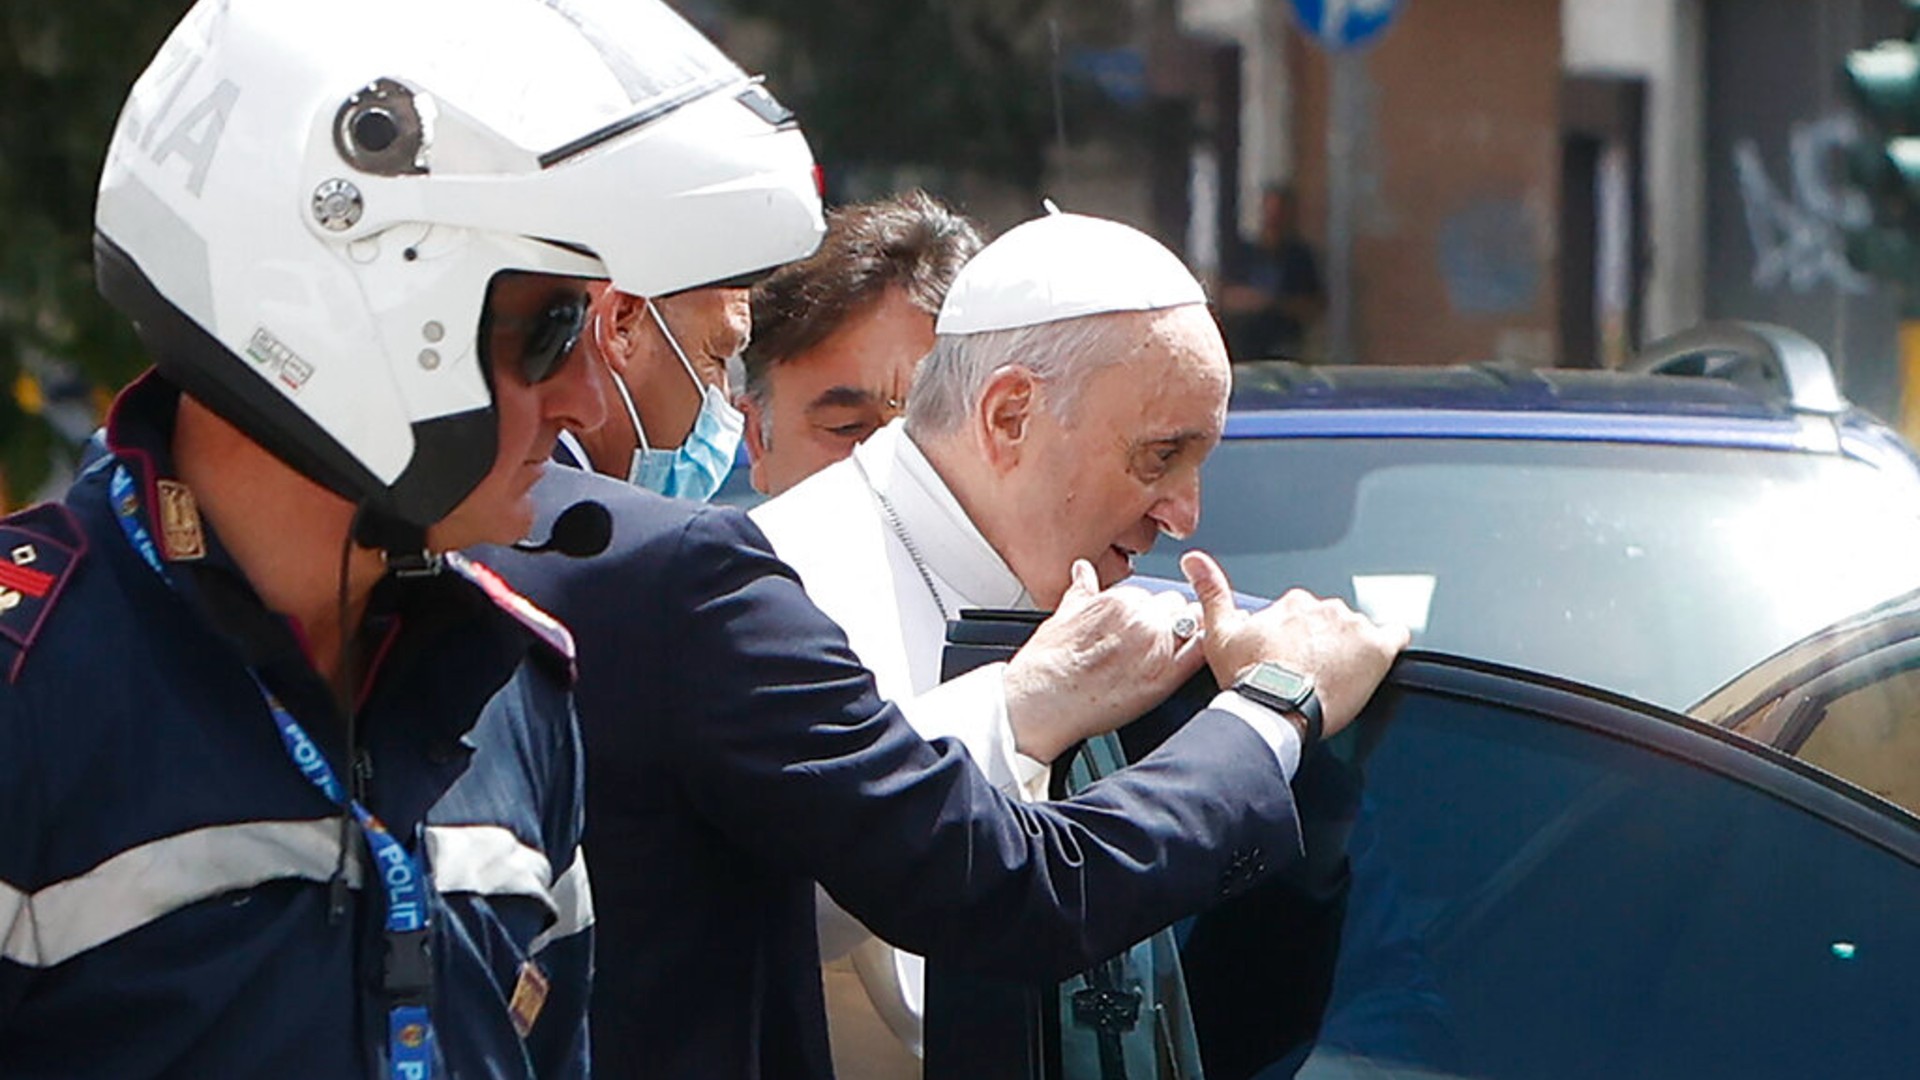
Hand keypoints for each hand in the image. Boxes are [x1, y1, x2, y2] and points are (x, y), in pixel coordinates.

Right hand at [1004, 559, 1207, 762]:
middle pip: (1177, 608)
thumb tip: (1083, 571)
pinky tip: (1186, 664)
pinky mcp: (1166, 676)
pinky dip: (1199, 655)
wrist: (1043, 699)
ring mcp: (1157, 646)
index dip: (1149, 613)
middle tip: (1147, 646)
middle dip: (1168, 622)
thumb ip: (1081, 590)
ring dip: (1184, 637)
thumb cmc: (1048, 663)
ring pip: (1192, 627)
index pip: (1154, 596)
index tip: (1137, 629)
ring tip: (1159, 659)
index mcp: (1121, 600)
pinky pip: (1198, 655)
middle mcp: (1143, 617)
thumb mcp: (1062, 615)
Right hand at [1180, 550, 1408, 740]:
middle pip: (1331, 623)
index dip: (1296, 638)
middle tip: (1310, 671)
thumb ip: (1210, 591)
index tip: (1290, 657)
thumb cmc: (1249, 677)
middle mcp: (1325, 608)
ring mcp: (1353, 628)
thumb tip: (1194, 560)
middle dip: (1323, 643)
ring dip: (1349, 649)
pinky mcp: (1377, 650)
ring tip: (1335, 677)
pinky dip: (1389, 645)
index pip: (1303, 615)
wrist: (1274, 708)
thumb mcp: (1220, 632)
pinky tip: (1377, 662)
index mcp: (1293, 604)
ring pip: (1357, 632)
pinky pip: (1395, 636)